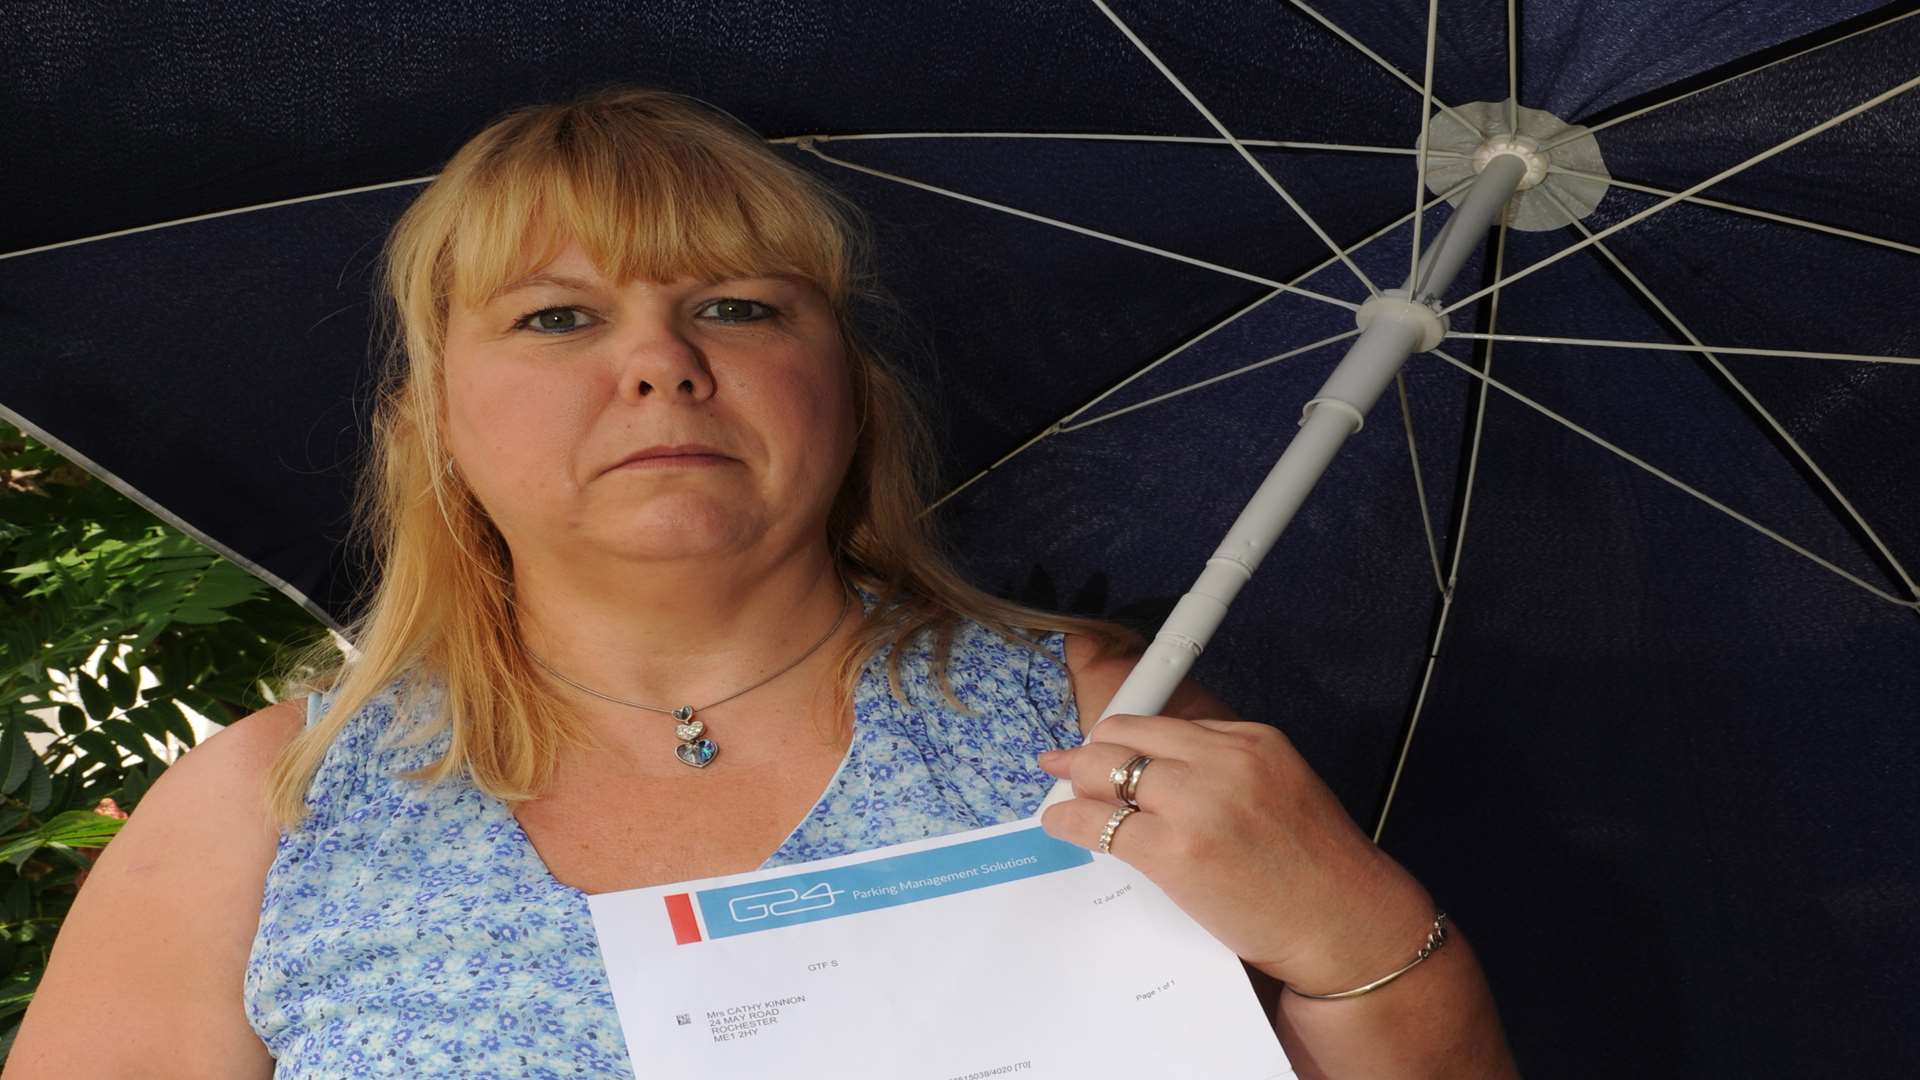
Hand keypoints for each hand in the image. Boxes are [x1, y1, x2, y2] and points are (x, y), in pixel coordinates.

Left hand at [1036, 713, 1436, 994]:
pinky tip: (1062, 826)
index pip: (1161, 722)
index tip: (1099, 743)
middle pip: (1123, 736)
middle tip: (1068, 769)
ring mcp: (1198, 803)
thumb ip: (1221, 769)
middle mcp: (1223, 760)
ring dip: (1076, 784)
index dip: (1122, 736)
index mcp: (1252, 739)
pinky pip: (1102, 826)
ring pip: (1105, 772)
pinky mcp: (1176, 851)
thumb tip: (1153, 769)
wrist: (1346, 925)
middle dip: (1090, 754)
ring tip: (1065, 798)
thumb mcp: (1279, 786)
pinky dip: (1071, 822)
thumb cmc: (1315, 869)